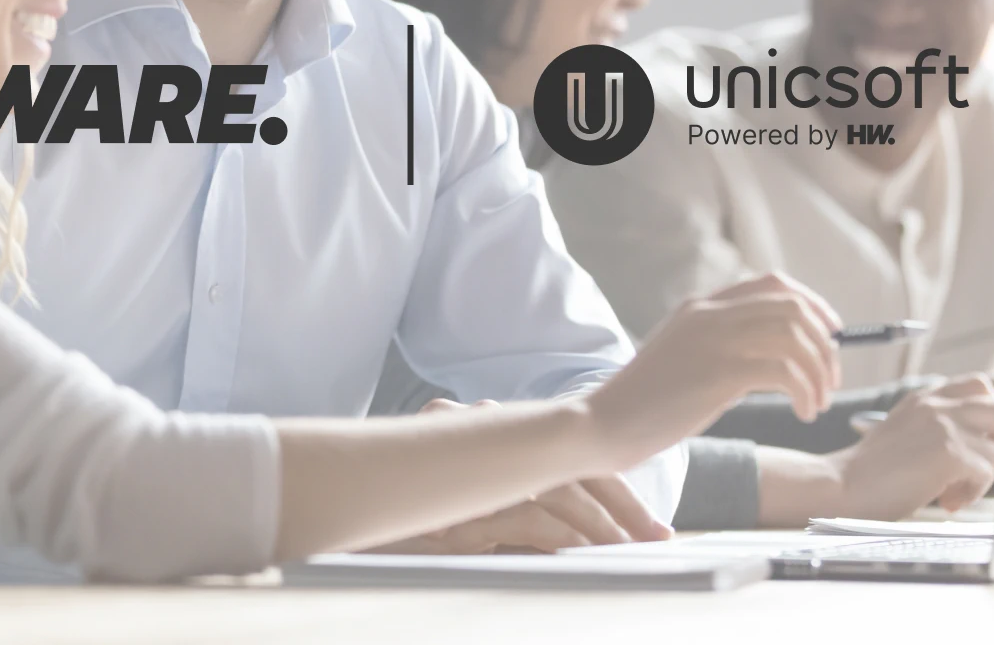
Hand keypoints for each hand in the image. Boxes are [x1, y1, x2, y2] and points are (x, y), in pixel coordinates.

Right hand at [368, 399, 671, 553]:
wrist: (334, 528)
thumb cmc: (399, 533)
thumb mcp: (466, 524)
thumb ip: (509, 520)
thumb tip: (565, 539)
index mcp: (486, 441)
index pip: (561, 453)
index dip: (607, 486)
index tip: (642, 523)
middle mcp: (483, 441)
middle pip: (572, 461)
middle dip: (622, 502)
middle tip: (658, 538)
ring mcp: (472, 468)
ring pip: (561, 485)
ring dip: (605, 523)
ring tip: (637, 551)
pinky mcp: (465, 504)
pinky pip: (533, 512)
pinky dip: (570, 533)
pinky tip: (595, 553)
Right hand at [587, 275, 843, 466]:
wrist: (604, 424)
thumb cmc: (644, 404)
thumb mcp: (683, 359)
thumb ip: (720, 347)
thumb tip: (778, 357)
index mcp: (700, 307)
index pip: (772, 284)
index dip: (812, 304)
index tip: (830, 335)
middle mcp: (709, 314)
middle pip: (792, 307)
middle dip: (824, 344)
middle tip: (830, 380)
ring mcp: (713, 340)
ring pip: (795, 335)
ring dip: (819, 370)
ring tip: (817, 403)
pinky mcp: (719, 372)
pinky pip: (784, 371)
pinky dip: (805, 392)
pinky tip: (803, 413)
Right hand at [831, 374, 993, 516]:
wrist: (841, 486)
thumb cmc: (869, 473)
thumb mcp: (904, 434)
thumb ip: (936, 428)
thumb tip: (981, 447)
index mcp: (923, 398)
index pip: (979, 386)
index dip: (988, 417)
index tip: (974, 445)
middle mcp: (936, 405)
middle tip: (978, 469)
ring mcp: (944, 426)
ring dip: (987, 473)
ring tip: (957, 491)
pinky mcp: (950, 453)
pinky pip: (988, 472)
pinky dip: (974, 492)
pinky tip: (948, 501)